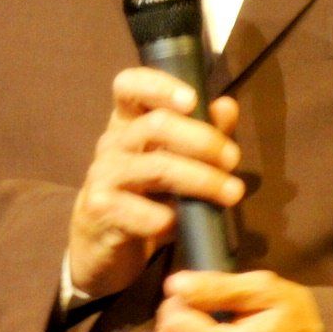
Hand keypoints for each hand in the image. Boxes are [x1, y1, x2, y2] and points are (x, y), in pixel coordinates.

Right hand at [65, 68, 243, 303]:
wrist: (100, 245)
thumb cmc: (143, 196)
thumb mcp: (172, 162)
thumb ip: (202, 133)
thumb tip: (226, 107)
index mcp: (126, 122)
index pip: (129, 86)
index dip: (160, 86)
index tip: (192, 101)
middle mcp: (111, 143)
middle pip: (156, 125)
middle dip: (204, 140)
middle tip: (232, 159)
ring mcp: (103, 176)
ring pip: (159, 168)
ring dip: (203, 180)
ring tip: (232, 192)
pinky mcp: (101, 211)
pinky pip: (150, 215)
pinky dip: (178, 220)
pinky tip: (187, 225)